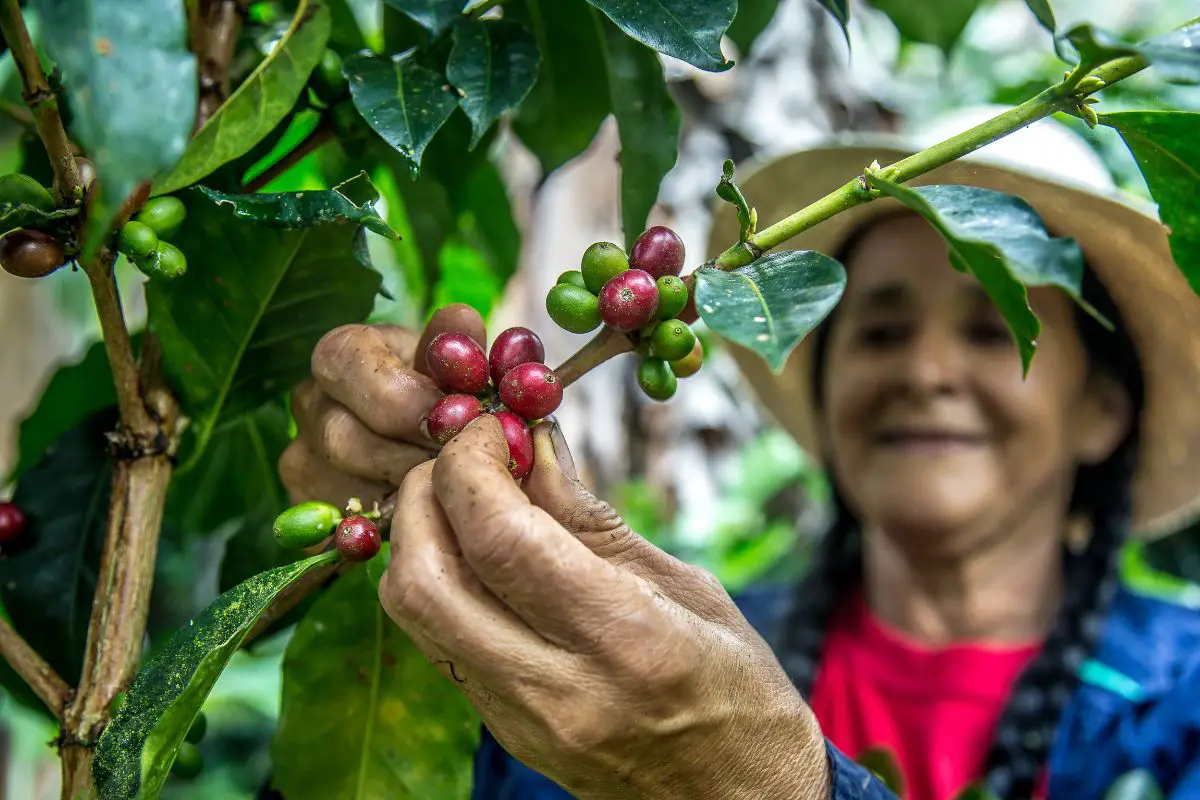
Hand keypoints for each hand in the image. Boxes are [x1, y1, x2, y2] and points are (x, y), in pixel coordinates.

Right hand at [278, 304, 486, 509]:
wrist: (430, 437)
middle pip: (344, 438)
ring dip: (405, 496)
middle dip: (410, 457)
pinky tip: (427, 515)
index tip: (453, 421)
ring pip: (344, 489)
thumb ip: (457, 344)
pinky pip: (344, 529)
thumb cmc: (444, 390)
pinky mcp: (310, 511)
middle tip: (461, 469)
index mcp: (338, 353)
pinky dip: (391, 527)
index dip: (404, 398)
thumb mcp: (454, 361)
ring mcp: (301, 459)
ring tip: (452, 492)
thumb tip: (462, 320)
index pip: (346, 363)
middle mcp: (308, 403)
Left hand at [378, 417, 830, 799]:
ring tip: (466, 495)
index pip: (502, 540)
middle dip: (425, 494)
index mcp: (624, 640)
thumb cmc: (740, 692)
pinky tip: (476, 550)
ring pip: (413, 613)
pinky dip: (439, 578)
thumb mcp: (690, 590)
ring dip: (418, 536)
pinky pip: (438, 641)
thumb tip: (534, 446)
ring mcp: (520, 721)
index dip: (474, 465)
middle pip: (426, 580)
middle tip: (463, 453)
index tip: (489, 425)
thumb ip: (595, 522)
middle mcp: (556, 689)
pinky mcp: (502, 732)